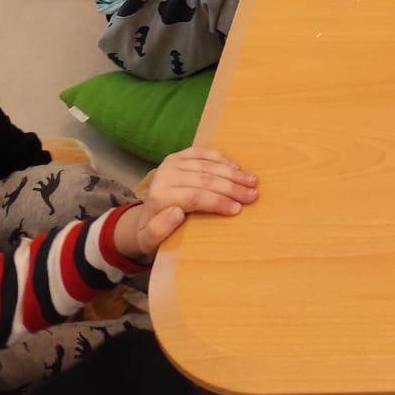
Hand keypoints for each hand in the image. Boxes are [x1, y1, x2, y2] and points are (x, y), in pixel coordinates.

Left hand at [114, 147, 257, 261]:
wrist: (141, 218)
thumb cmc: (149, 234)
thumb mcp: (148, 242)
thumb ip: (157, 231)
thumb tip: (176, 212)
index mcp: (159, 196)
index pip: (194, 196)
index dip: (217, 201)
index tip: (237, 209)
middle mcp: (165, 175)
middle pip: (204, 179)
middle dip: (232, 187)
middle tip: (253, 195)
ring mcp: (172, 162)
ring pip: (208, 165)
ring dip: (232, 173)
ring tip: (252, 181)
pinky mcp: (179, 155)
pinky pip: (204, 152)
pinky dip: (222, 159)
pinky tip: (237, 168)